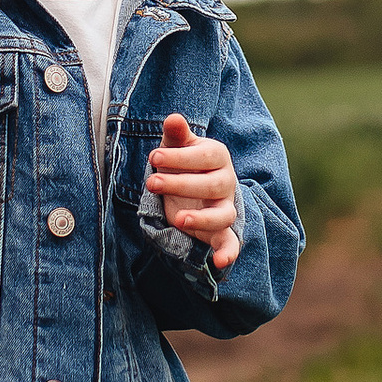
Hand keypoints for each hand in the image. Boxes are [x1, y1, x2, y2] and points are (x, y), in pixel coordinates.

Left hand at [145, 113, 239, 270]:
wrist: (189, 186)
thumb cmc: (181, 162)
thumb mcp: (176, 147)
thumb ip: (176, 135)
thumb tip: (173, 118)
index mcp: (218, 157)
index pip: (205, 156)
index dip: (181, 157)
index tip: (154, 157)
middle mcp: (226, 182)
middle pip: (212, 185)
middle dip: (181, 184)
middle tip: (151, 182)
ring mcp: (225, 207)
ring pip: (223, 215)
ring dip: (203, 219)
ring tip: (177, 219)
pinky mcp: (220, 231)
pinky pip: (230, 242)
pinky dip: (229, 253)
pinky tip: (220, 263)